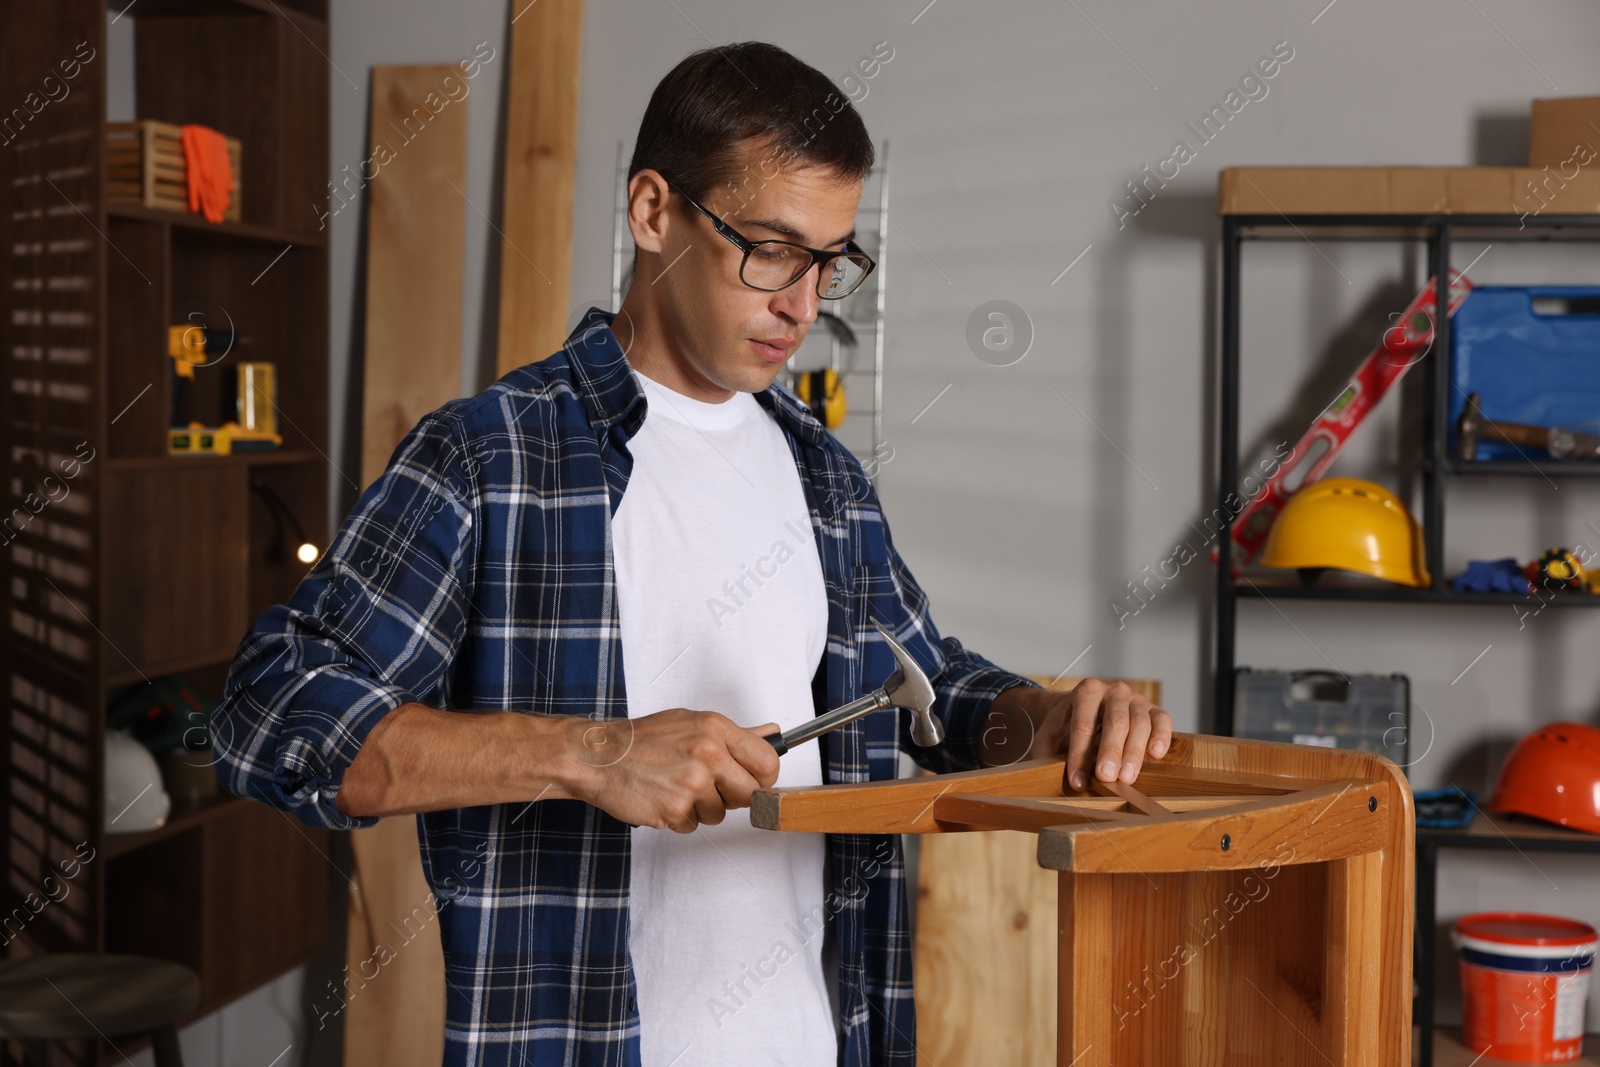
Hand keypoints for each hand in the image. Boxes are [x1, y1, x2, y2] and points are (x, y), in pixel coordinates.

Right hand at [571, 708, 780, 832]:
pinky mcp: (675, 810)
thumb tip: (771, 733)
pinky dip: (680, 818)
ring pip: (720, 814)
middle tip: (709, 787)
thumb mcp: (691, 723)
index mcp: (715, 729)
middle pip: (750, 794)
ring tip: (676, 787)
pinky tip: (663, 798)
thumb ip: (735, 734)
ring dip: (702, 809)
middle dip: (733, 797)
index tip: (754, 782)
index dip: (764, 778)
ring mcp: (691, 784)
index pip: (767, 761)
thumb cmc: (644, 739)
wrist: (599, 756)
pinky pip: (693, 825)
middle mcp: (707, 754)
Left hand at [983, 680, 1171, 789]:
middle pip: (1114, 721)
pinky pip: (1162, 721)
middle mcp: (1113, 691)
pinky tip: (1156, 754)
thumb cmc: (1067, 728)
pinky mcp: (1153, 711)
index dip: (1079, 755)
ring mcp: (1135, 699)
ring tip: (1126, 778)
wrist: (1086, 709)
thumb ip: (1047, 752)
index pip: (1082, 725)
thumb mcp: (1050, 736)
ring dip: (1133, 752)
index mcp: (1085, 691)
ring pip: (1139, 723)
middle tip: (1105, 777)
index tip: (1077, 781)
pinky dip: (1161, 736)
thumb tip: (1049, 776)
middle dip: (1109, 751)